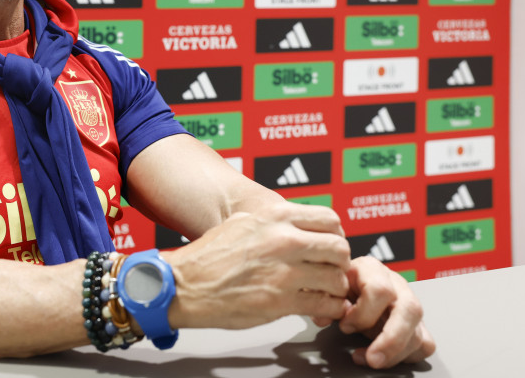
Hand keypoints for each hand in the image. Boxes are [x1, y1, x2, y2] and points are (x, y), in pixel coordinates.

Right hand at [165, 202, 351, 330]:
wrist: (184, 285)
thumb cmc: (209, 257)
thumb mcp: (243, 223)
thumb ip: (274, 223)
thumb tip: (300, 228)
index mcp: (275, 216)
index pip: (330, 219)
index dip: (335, 236)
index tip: (329, 248)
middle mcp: (284, 239)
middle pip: (339, 248)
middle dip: (338, 263)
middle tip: (330, 272)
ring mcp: (284, 271)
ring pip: (337, 278)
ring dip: (335, 289)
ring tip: (324, 293)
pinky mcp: (282, 301)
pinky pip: (324, 304)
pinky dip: (327, 308)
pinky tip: (318, 308)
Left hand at [314, 256, 435, 368]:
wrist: (349, 282)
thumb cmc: (339, 284)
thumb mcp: (328, 288)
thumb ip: (325, 302)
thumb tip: (323, 319)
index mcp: (372, 269)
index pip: (379, 290)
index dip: (362, 314)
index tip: (345, 326)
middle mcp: (396, 284)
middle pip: (410, 310)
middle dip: (391, 340)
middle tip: (373, 359)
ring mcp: (409, 303)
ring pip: (418, 331)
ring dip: (395, 353)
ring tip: (370, 359)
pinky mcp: (416, 323)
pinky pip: (424, 344)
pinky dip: (406, 356)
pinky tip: (385, 357)